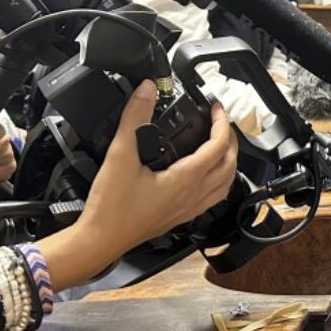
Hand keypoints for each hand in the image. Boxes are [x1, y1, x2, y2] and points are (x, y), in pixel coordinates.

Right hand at [36, 81, 238, 288]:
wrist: (100, 240)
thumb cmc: (111, 208)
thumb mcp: (120, 155)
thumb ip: (134, 118)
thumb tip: (147, 91)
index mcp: (186, 179)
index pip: (218, 146)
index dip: (221, 123)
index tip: (215, 109)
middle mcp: (193, 195)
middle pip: (229, 165)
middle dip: (230, 140)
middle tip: (220, 123)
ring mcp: (189, 209)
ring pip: (225, 184)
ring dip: (229, 162)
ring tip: (221, 146)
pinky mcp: (181, 217)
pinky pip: (212, 198)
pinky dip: (219, 182)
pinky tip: (205, 177)